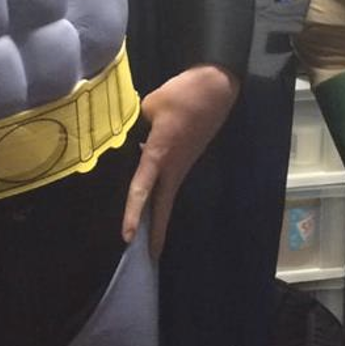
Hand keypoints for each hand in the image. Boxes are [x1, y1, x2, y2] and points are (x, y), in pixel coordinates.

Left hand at [122, 64, 239, 260]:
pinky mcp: (186, 156)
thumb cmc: (184, 95)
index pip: (142, 189)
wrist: (217, 86)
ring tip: (143, 237)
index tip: (127, 237)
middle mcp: (173, 166)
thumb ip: (136, 125)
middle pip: (163, 207)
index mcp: (160, 154)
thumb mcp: (150, 106)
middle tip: (150, 259)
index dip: (133, 214)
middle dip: (156, 234)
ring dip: (156, 216)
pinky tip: (147, 198)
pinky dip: (158, 193)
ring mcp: (182, 163)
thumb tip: (132, 136)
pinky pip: (168, 179)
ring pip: (166, 195)